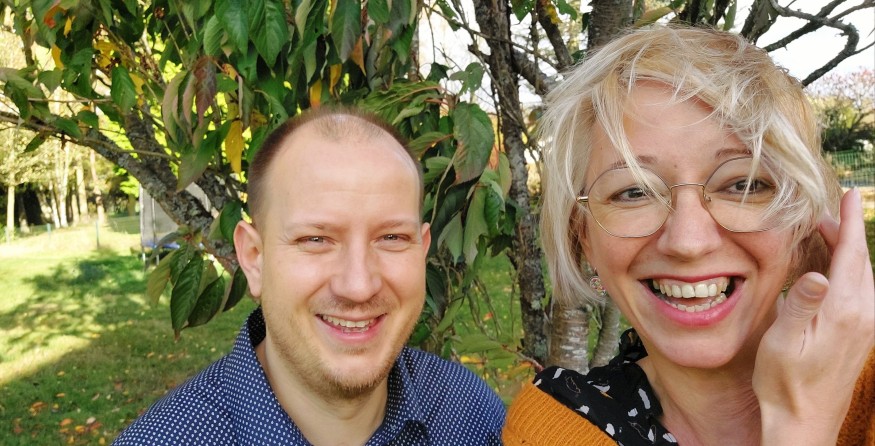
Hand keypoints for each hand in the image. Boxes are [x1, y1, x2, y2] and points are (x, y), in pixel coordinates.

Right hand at [754, 188, 873, 445]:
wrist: (804, 422)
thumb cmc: (785, 382)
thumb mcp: (784, 341)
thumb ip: (802, 305)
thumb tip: (817, 274)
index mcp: (844, 312)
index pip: (851, 256)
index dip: (849, 223)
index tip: (851, 194)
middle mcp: (863, 317)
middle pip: (860, 262)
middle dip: (845, 233)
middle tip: (825, 214)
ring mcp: (866, 328)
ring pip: (864, 277)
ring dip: (847, 253)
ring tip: (826, 236)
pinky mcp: (861, 338)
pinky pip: (861, 293)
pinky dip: (849, 272)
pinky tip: (833, 273)